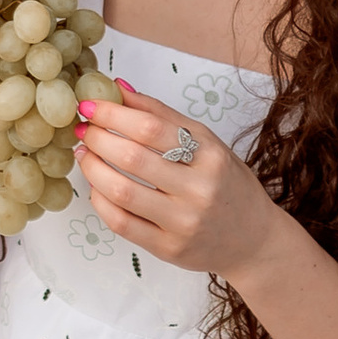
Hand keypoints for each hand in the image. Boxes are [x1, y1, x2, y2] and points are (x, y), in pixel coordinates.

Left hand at [74, 74, 273, 277]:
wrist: (253, 240)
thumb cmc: (226, 185)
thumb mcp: (207, 144)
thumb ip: (163, 117)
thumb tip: (119, 89)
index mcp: (210, 156)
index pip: (151, 128)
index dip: (113, 114)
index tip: (90, 106)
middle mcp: (199, 189)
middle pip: (133, 157)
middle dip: (98, 138)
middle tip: (84, 129)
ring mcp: (183, 222)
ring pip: (122, 191)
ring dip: (93, 168)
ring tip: (85, 154)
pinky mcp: (169, 248)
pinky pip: (121, 223)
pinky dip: (100, 201)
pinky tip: (96, 187)